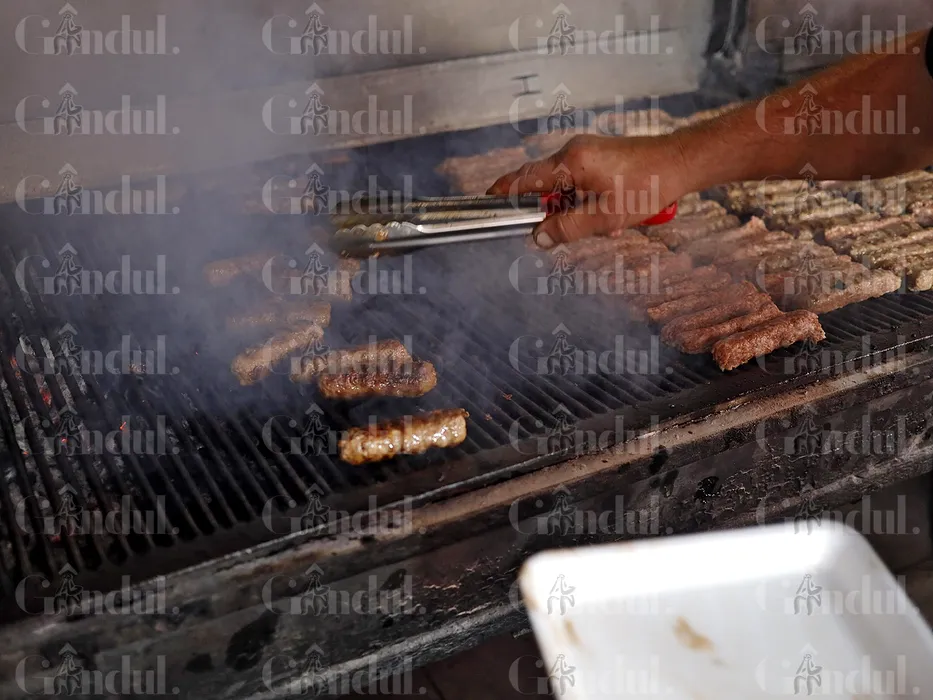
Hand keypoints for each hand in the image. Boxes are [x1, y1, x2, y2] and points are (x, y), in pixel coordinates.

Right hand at [487, 134, 691, 247]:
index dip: (503, 191)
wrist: (681, 162)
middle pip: (543, 183)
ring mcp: (587, 150)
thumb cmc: (648, 187)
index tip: (486, 201)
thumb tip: (537, 237)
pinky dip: (585, 200)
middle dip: (550, 210)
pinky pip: (578, 181)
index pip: (524, 178)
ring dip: (573, 208)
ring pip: (563, 185)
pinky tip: (608, 213)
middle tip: (562, 230)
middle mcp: (574, 150)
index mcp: (570, 162)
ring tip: (602, 223)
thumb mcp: (606, 217)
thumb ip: (568, 227)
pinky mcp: (599, 155)